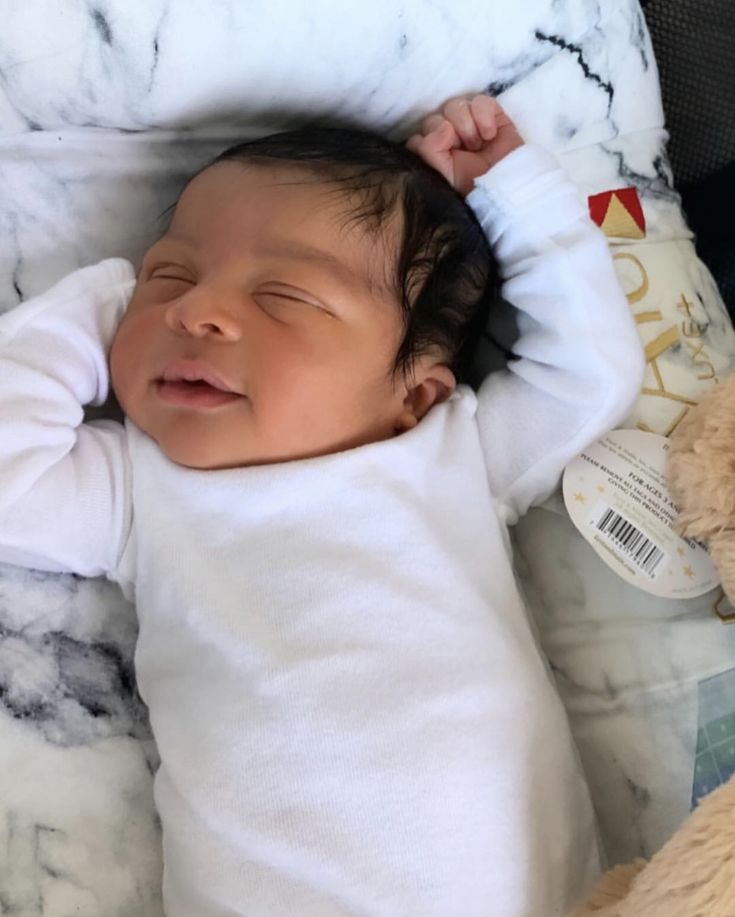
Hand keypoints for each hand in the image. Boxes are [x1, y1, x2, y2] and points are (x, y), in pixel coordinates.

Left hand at [406, 94, 523, 196]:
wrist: (508, 186)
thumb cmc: (474, 186)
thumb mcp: (444, 176)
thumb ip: (429, 151)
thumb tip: (443, 126)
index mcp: (434, 154)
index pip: (418, 137)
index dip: (429, 144)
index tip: (445, 158)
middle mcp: (448, 138)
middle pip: (434, 118)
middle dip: (449, 134)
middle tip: (466, 150)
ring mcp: (469, 124)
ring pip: (455, 106)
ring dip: (466, 125)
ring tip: (478, 144)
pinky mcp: (491, 115)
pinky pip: (480, 101)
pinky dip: (483, 115)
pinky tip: (490, 134)